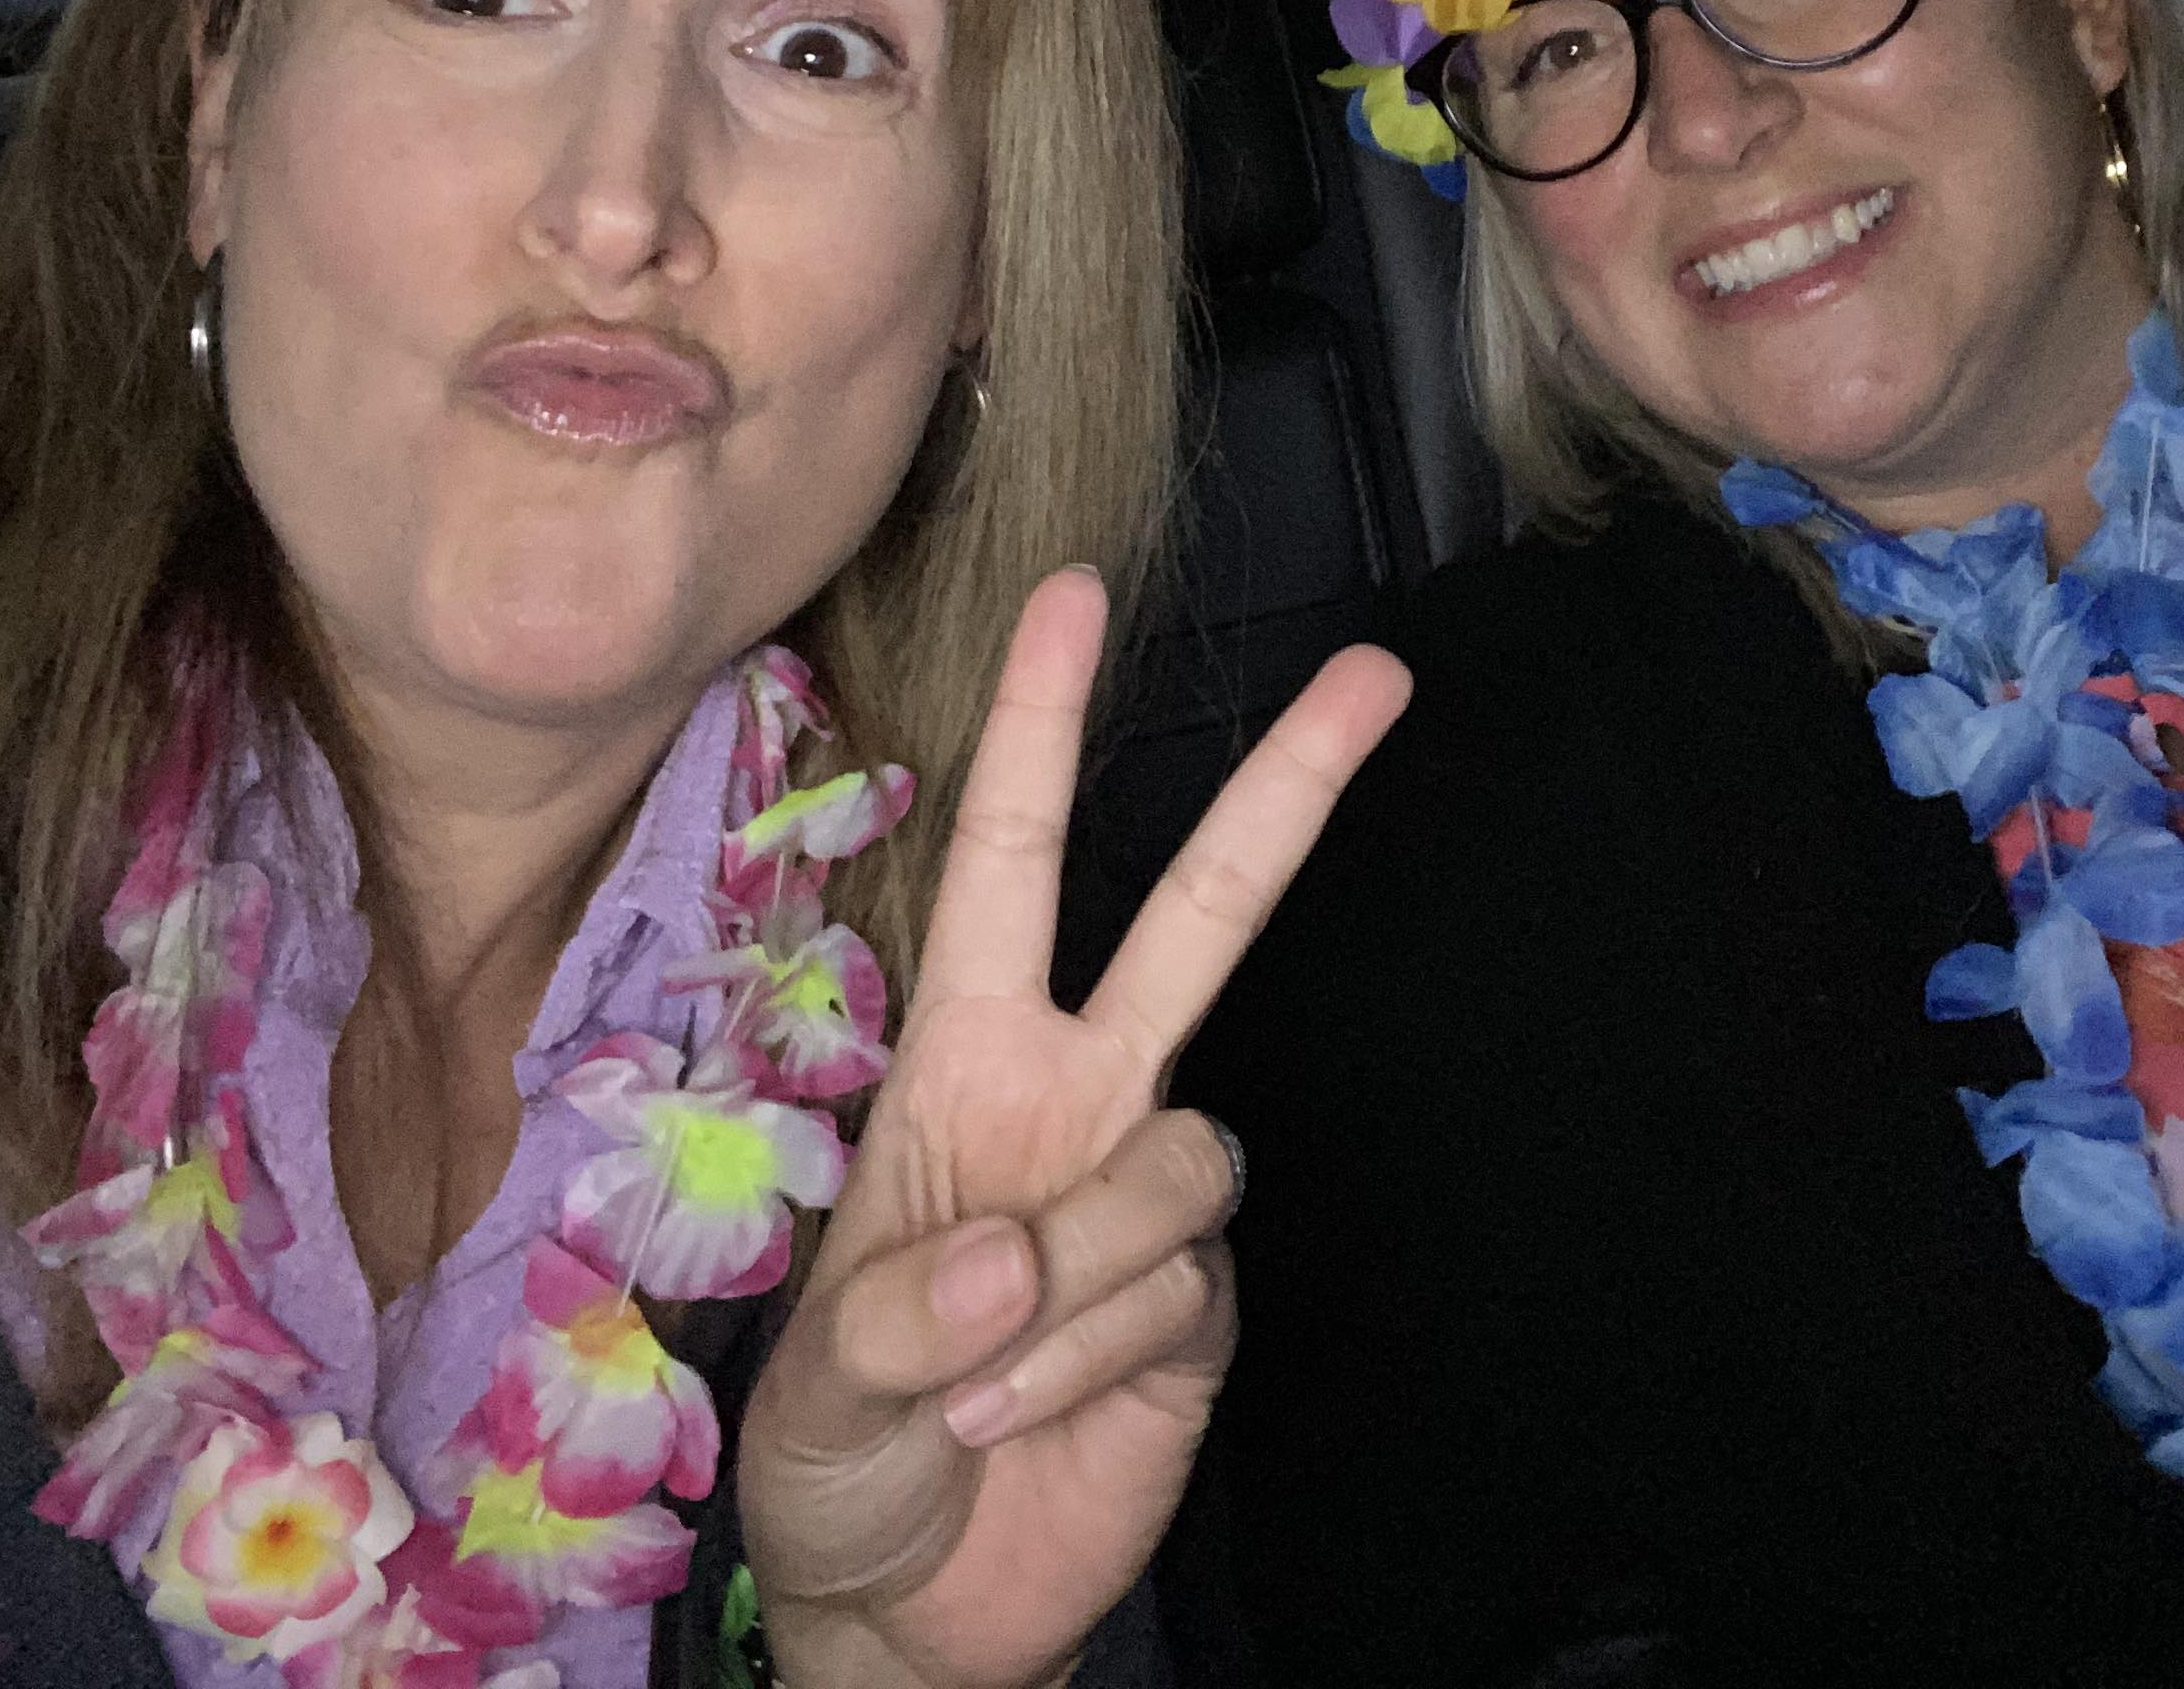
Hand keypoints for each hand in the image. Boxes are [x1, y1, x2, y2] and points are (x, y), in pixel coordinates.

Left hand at [734, 568, 1409, 1688]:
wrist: (911, 1607)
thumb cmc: (835, 1464)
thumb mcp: (806, 1394)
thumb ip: (895, 1313)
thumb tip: (1019, 1248)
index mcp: (965, 1062)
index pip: (1006, 863)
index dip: (1037, 727)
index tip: (1074, 595)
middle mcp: (1076, 1097)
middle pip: (1202, 918)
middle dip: (1290, 792)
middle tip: (1378, 674)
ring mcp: (1147, 1198)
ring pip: (1180, 1154)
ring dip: (1063, 1279)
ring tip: (974, 1377)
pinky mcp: (1203, 1304)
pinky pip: (1177, 1287)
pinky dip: (1084, 1361)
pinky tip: (1022, 1415)